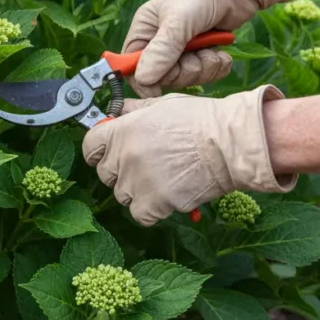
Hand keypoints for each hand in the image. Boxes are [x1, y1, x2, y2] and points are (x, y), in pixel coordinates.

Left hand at [81, 86, 296, 225]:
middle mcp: (123, 156)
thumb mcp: (161, 105)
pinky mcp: (154, 203)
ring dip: (137, 191)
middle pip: (104, 174)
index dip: (98, 151)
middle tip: (145, 167)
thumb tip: (116, 111)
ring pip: (122, 195)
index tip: (106, 153)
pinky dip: (151, 211)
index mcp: (122, 130)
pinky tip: (167, 197)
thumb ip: (133, 110)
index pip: (89, 146)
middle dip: (120, 171)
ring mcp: (137, 181)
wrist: (229, 144)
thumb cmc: (201, 120)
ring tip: (162, 180)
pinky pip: (140, 215)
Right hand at [125, 0, 296, 96]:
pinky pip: (206, 75)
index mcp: (144, 31)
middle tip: (198, 56)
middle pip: (162, 77)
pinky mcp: (203, 54)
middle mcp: (159, 43)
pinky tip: (222, 53)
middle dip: (184, 72)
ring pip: (186, 78)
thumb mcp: (178, 20)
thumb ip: (161, 50)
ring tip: (213, 50)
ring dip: (203, 68)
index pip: (132, 65)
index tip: (158, 89)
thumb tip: (142, 79)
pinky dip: (216, 67)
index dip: (143, 80)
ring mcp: (182, 50)